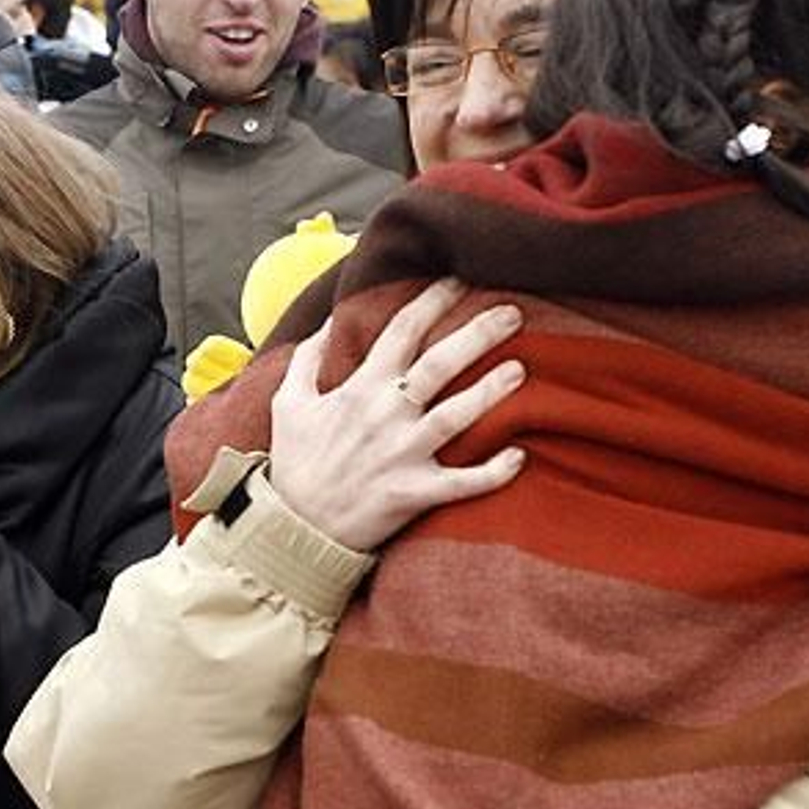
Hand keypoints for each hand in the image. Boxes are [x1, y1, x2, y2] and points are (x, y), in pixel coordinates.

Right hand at [269, 279, 526, 551]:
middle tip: (513, 311)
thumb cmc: (295, 464)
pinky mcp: (412, 493)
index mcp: (359, 388)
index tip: (459, 278)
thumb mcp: (288, 404)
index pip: (401, 331)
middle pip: (438, 364)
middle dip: (477, 333)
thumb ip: (308, 359)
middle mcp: (385, 415)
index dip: (431, 300)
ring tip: (521, 370)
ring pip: (455, 416)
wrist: (293, 530)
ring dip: (490, 391)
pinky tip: (520, 457)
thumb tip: (327, 320)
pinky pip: (461, 483)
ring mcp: (401, 455)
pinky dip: (492, 472)